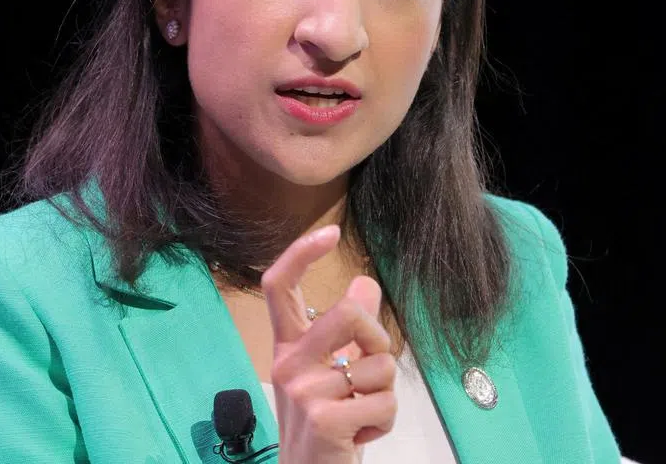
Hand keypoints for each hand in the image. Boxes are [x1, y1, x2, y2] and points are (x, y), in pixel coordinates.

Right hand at [262, 224, 396, 463]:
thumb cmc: (325, 425)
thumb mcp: (334, 373)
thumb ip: (350, 330)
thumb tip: (366, 282)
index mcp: (287, 348)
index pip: (279, 287)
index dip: (301, 253)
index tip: (329, 232)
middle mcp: (287, 364)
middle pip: (346, 313)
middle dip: (378, 339)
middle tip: (369, 371)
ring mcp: (303, 391)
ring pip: (379, 365)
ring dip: (385, 393)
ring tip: (360, 412)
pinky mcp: (324, 419)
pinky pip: (384, 402)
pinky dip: (385, 421)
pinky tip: (360, 433)